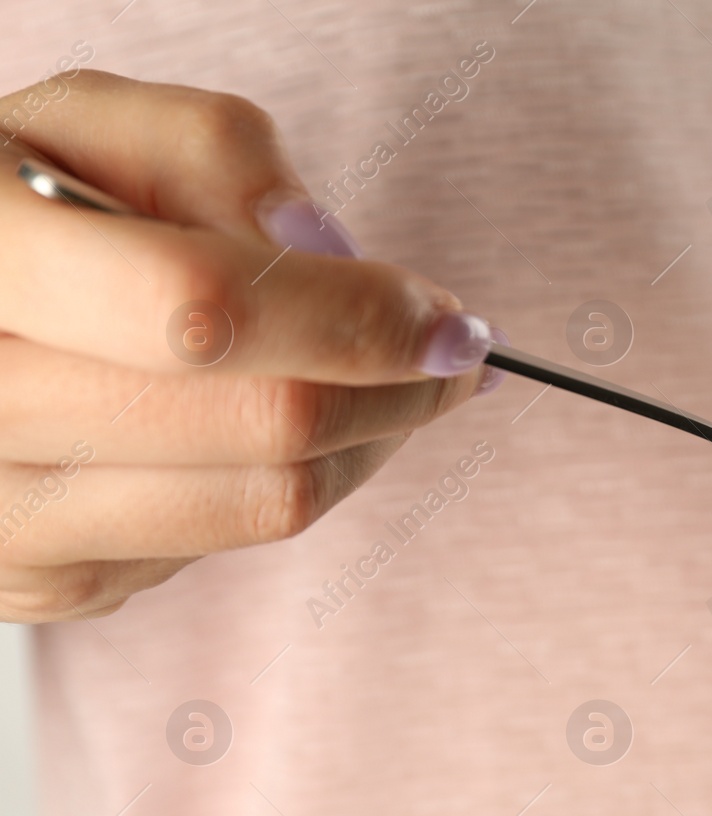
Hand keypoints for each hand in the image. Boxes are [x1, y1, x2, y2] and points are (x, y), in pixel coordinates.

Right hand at [0, 71, 501, 621]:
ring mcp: (10, 515)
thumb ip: (209, 151)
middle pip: (270, 425)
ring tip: (388, 383)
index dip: (359, 319)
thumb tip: (324, 249)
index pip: (207, 312)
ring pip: (273, 502)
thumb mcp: (84, 124)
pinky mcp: (51, 581)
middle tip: (450, 352)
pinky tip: (273, 423)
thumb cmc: (19, 209)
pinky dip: (290, 477)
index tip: (452, 321)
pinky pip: (233, 543)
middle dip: (401, 389)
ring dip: (371, 442)